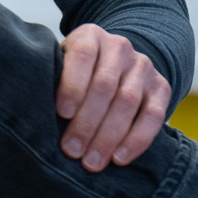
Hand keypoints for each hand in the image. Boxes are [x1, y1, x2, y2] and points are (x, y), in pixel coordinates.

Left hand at [55, 24, 170, 171]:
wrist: (116, 62)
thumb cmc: (77, 72)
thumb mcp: (62, 65)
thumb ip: (53, 80)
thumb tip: (36, 112)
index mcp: (90, 36)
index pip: (82, 55)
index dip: (72, 85)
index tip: (62, 113)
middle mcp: (119, 46)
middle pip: (105, 84)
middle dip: (87, 122)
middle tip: (72, 150)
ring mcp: (143, 66)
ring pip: (128, 101)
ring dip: (109, 136)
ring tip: (92, 162)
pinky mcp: (161, 87)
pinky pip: (154, 116)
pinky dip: (137, 140)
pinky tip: (119, 158)